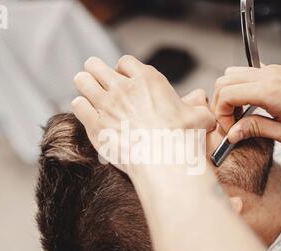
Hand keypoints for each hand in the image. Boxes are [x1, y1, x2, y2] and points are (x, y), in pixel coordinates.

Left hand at [71, 56, 214, 172]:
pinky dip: (81, 107)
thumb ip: (199, 109)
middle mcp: (123, 88)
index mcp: (147, 80)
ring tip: (89, 93)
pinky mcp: (95, 123)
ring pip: (82, 80)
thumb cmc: (182, 138)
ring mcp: (107, 104)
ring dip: (85, 85)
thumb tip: (203, 109)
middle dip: (96, 71)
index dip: (123, 70)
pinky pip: (77, 104)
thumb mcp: (200, 118)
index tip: (124, 81)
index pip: (125, 62)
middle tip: (99, 82)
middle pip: (96, 65)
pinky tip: (88, 113)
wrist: (165, 159)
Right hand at [213, 63, 280, 144]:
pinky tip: (252, 104)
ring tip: (241, 114)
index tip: (231, 130)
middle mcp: (266, 76)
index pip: (226, 95)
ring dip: (229, 94)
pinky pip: (247, 73)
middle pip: (224, 82)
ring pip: (232, 75)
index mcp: (267, 92)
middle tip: (232, 123)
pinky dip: (241, 87)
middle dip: (221, 105)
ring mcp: (270, 71)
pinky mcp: (275, 71)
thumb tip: (233, 134)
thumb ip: (256, 130)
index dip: (222, 115)